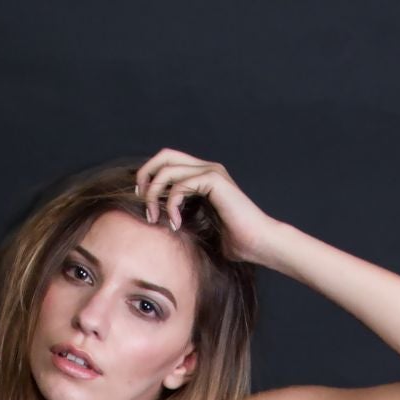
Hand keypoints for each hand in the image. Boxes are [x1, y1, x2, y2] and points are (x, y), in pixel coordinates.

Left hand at [133, 149, 279, 263]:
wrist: (258, 244)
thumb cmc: (234, 241)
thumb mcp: (199, 227)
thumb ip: (182, 217)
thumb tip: (158, 223)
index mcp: (203, 176)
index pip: (168, 162)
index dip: (150, 177)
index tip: (142, 202)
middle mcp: (207, 168)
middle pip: (164, 155)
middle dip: (146, 175)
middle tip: (141, 200)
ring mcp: (211, 171)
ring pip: (168, 169)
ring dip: (154, 194)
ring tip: (153, 218)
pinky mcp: (214, 180)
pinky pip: (180, 185)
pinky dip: (171, 204)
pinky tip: (176, 224)